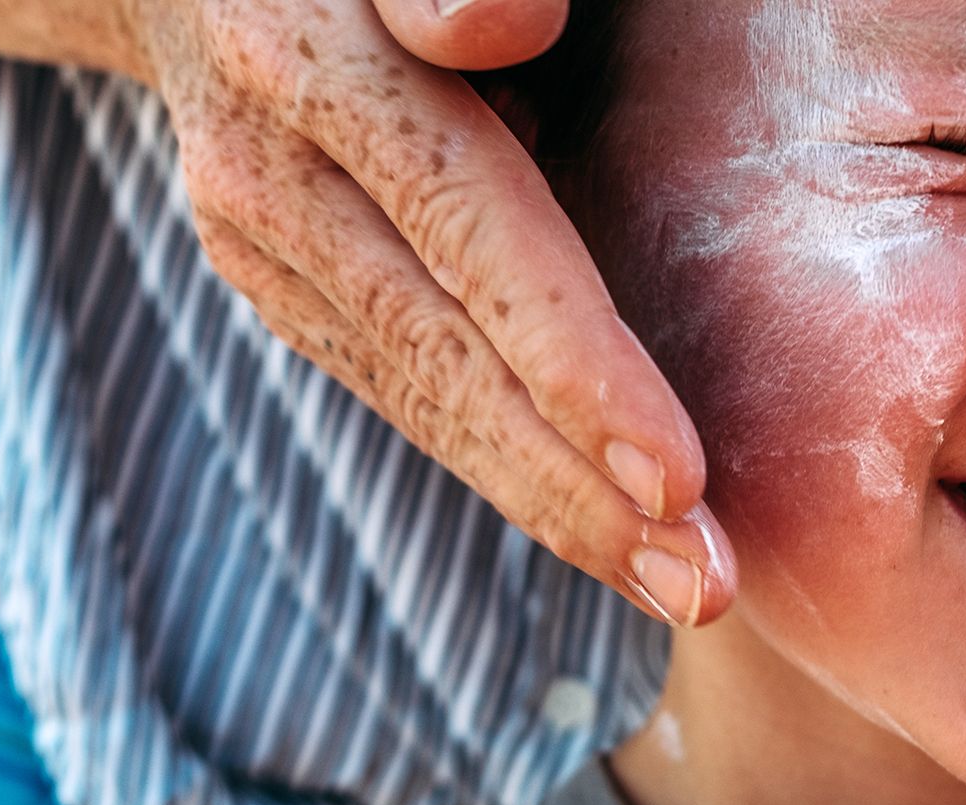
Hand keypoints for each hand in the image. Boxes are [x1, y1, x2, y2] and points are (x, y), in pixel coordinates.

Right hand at [120, 0, 734, 627]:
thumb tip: (502, 21)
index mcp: (311, 53)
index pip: (465, 223)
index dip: (569, 355)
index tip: (675, 475)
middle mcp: (269, 167)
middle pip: (444, 353)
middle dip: (579, 487)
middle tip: (704, 587)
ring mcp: (261, 242)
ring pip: (421, 398)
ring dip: (556, 508)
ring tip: (678, 586)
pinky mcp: (280, 288)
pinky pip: (405, 392)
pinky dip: (505, 468)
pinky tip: (599, 531)